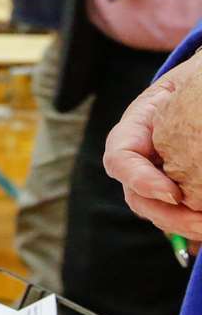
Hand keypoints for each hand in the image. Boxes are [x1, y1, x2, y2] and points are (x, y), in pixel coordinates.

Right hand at [104, 55, 201, 239]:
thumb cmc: (199, 81)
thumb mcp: (192, 83)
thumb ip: (185, 103)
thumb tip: (183, 159)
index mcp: (135, 128)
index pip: (120, 159)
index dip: (140, 180)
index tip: (173, 193)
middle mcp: (141, 158)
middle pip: (137, 196)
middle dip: (168, 215)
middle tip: (201, 222)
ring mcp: (157, 176)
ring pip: (157, 211)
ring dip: (182, 226)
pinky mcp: (179, 190)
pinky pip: (178, 215)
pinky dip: (191, 232)